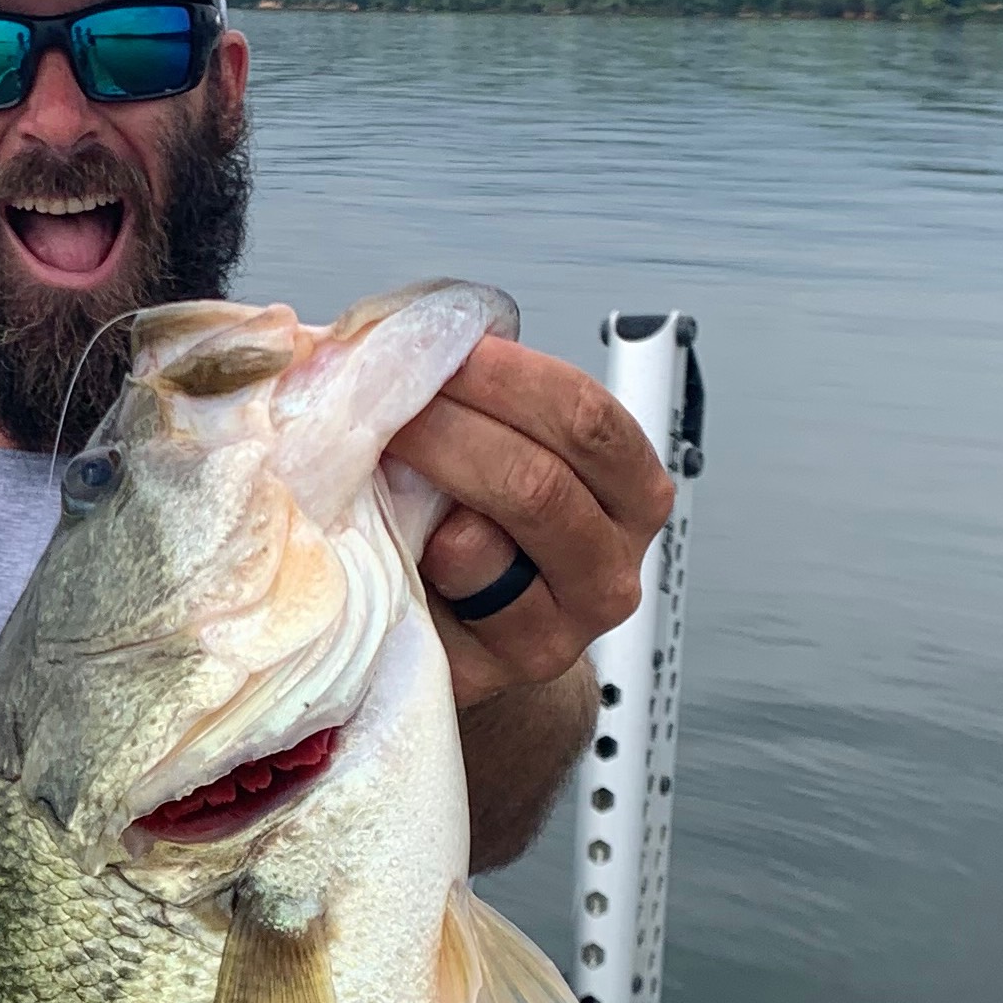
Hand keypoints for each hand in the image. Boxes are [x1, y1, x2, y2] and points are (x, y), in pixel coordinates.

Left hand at [384, 336, 675, 711]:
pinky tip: (381, 527)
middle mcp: (612, 563)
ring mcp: (561, 626)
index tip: (436, 349)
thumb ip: (473, 399)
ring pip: (486, 546)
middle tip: (384, 401)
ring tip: (372, 455)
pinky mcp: (500, 668)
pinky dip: (405, 552)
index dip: (506, 375)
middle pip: (540, 480)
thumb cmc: (477, 527)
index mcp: (629, 491)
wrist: (465, 638)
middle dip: (450, 427)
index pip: (585, 417)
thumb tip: (387, 334)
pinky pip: (447, 595)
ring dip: (422, 489)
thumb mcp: (497, 452)